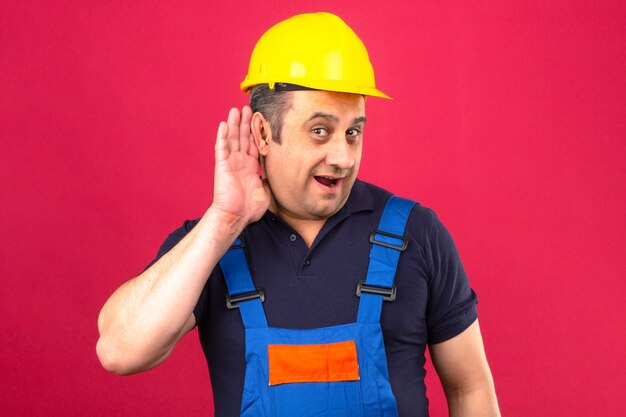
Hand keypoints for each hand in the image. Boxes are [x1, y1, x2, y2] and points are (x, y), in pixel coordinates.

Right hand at [212, 106, 270, 225]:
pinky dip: (222, 136)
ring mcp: (230, 163)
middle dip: (246, 123)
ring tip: (236, 110)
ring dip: (234, 124)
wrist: (235, 216)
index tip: (260, 121)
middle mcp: (240, 162)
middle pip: (243, 138)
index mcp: (250, 168)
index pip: (254, 145)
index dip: (257, 133)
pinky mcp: (222, 165)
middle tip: (249, 108)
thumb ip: (269, 180)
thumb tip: (274, 175)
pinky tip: (224, 124)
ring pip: (232, 139)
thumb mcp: (265, 192)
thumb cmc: (248, 209)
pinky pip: (222, 148)